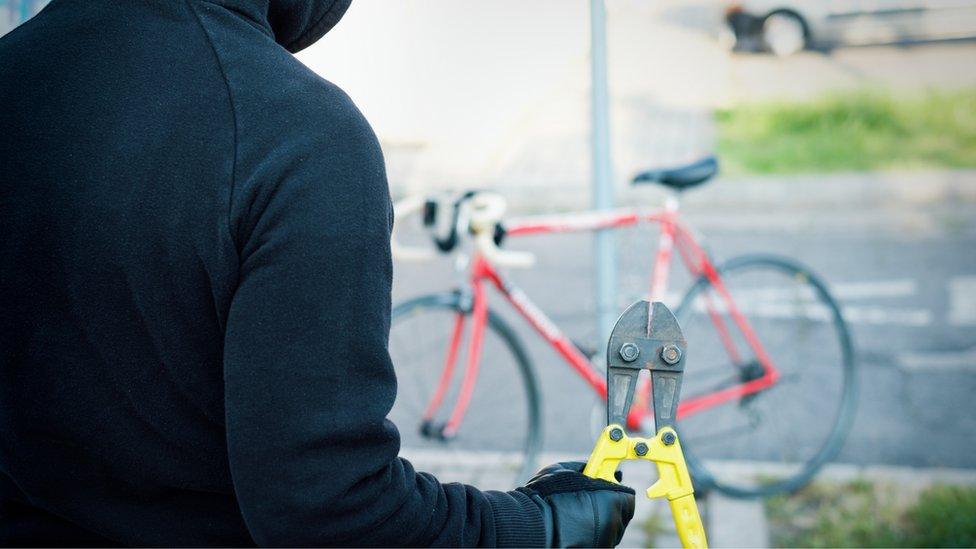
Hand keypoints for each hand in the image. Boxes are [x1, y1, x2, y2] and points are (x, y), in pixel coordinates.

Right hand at [517, 461, 634, 547]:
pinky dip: (590, 534)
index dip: (614, 491)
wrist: (533, 524)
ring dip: (597, 521)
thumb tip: (593, 464)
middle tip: (586, 500)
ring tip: (574, 515)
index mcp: (613, 501)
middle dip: (606, 507)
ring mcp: (605, 541)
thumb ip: (584, 468)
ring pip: (608, 529)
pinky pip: (598, 540)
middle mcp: (614, 524)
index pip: (627, 497)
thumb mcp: (565, 470)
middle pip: (619, 515)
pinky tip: (573, 527)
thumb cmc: (548, 495)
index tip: (603, 487)